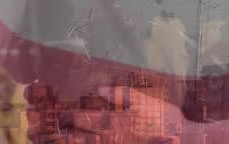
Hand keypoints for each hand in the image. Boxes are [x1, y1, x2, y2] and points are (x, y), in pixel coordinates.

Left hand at [55, 86, 188, 142]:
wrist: (180, 140)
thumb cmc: (164, 119)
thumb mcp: (145, 101)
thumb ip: (122, 95)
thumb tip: (100, 90)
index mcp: (117, 121)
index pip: (89, 119)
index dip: (73, 117)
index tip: (59, 114)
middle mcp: (113, 137)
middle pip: (84, 136)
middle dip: (66, 132)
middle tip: (48, 129)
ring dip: (73, 141)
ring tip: (57, 139)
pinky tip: (82, 143)